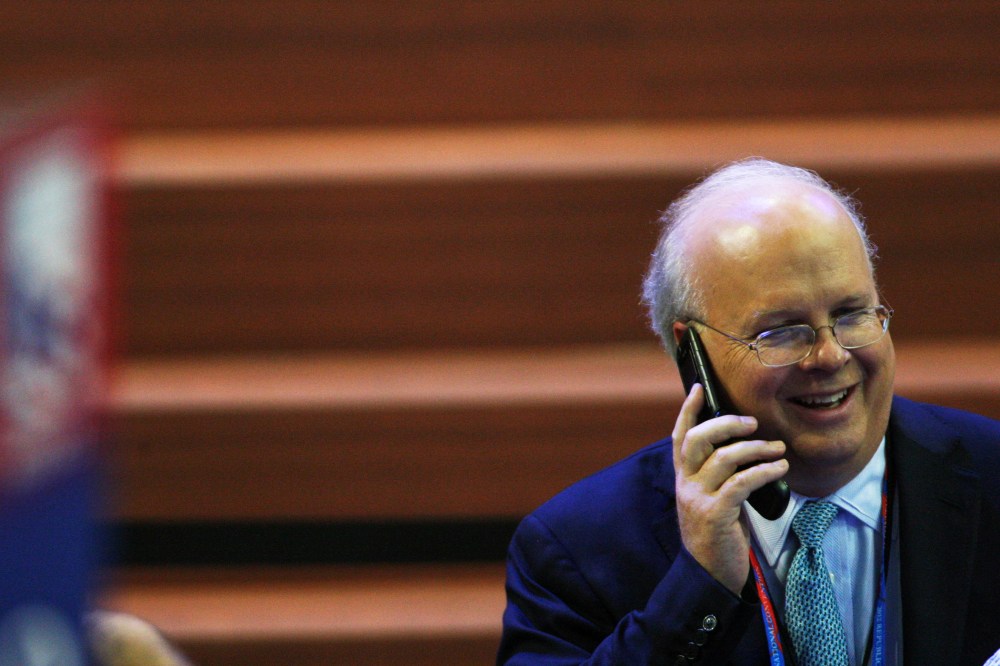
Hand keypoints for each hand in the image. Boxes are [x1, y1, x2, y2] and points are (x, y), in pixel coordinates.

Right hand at [671, 384, 788, 594]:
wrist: (709, 576)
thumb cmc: (717, 534)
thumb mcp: (712, 499)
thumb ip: (717, 475)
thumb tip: (743, 447)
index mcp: (683, 478)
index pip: (679, 436)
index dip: (688, 411)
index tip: (699, 388)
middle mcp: (685, 484)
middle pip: (698, 439)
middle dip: (727, 424)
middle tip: (753, 423)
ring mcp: (698, 499)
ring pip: (723, 458)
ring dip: (756, 448)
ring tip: (778, 448)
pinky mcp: (715, 514)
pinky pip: (741, 482)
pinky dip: (764, 471)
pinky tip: (780, 469)